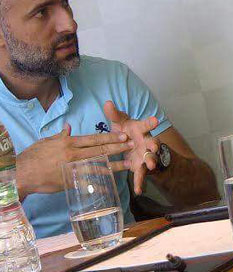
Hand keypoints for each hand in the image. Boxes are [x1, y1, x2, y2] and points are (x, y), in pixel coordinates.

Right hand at [16, 124, 132, 197]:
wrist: (22, 174)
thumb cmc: (33, 156)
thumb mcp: (47, 141)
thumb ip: (60, 135)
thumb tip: (69, 127)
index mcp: (69, 143)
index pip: (94, 139)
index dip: (110, 137)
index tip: (123, 135)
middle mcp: (73, 154)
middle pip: (100, 150)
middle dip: (118, 148)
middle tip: (132, 145)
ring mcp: (72, 168)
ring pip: (98, 166)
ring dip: (114, 165)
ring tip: (128, 164)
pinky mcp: (70, 181)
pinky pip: (88, 183)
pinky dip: (101, 183)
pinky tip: (112, 183)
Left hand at [103, 101, 158, 194]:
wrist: (131, 146)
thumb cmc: (127, 131)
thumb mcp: (121, 122)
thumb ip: (114, 114)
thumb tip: (107, 102)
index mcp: (142, 130)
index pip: (147, 125)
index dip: (151, 122)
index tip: (155, 119)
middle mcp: (146, 142)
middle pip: (153, 143)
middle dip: (154, 145)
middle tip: (154, 147)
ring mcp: (145, 156)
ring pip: (150, 159)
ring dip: (150, 162)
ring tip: (149, 166)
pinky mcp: (140, 167)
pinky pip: (140, 176)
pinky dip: (140, 183)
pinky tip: (138, 190)